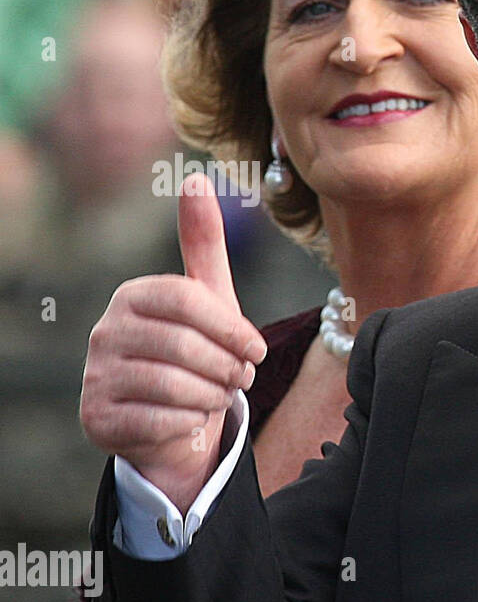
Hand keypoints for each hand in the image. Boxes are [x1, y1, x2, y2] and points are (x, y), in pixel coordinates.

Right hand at [80, 174, 266, 512]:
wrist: (172, 419)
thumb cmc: (197, 352)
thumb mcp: (209, 298)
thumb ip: (205, 243)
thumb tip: (196, 178)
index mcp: (134, 296)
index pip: (188, 300)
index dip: (232, 328)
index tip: (258, 350)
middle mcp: (105, 331)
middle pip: (185, 346)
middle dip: (228, 368)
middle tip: (242, 379)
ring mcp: (96, 375)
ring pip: (174, 386)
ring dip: (213, 396)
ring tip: (221, 396)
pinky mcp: (97, 417)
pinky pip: (159, 420)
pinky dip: (190, 422)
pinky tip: (194, 419)